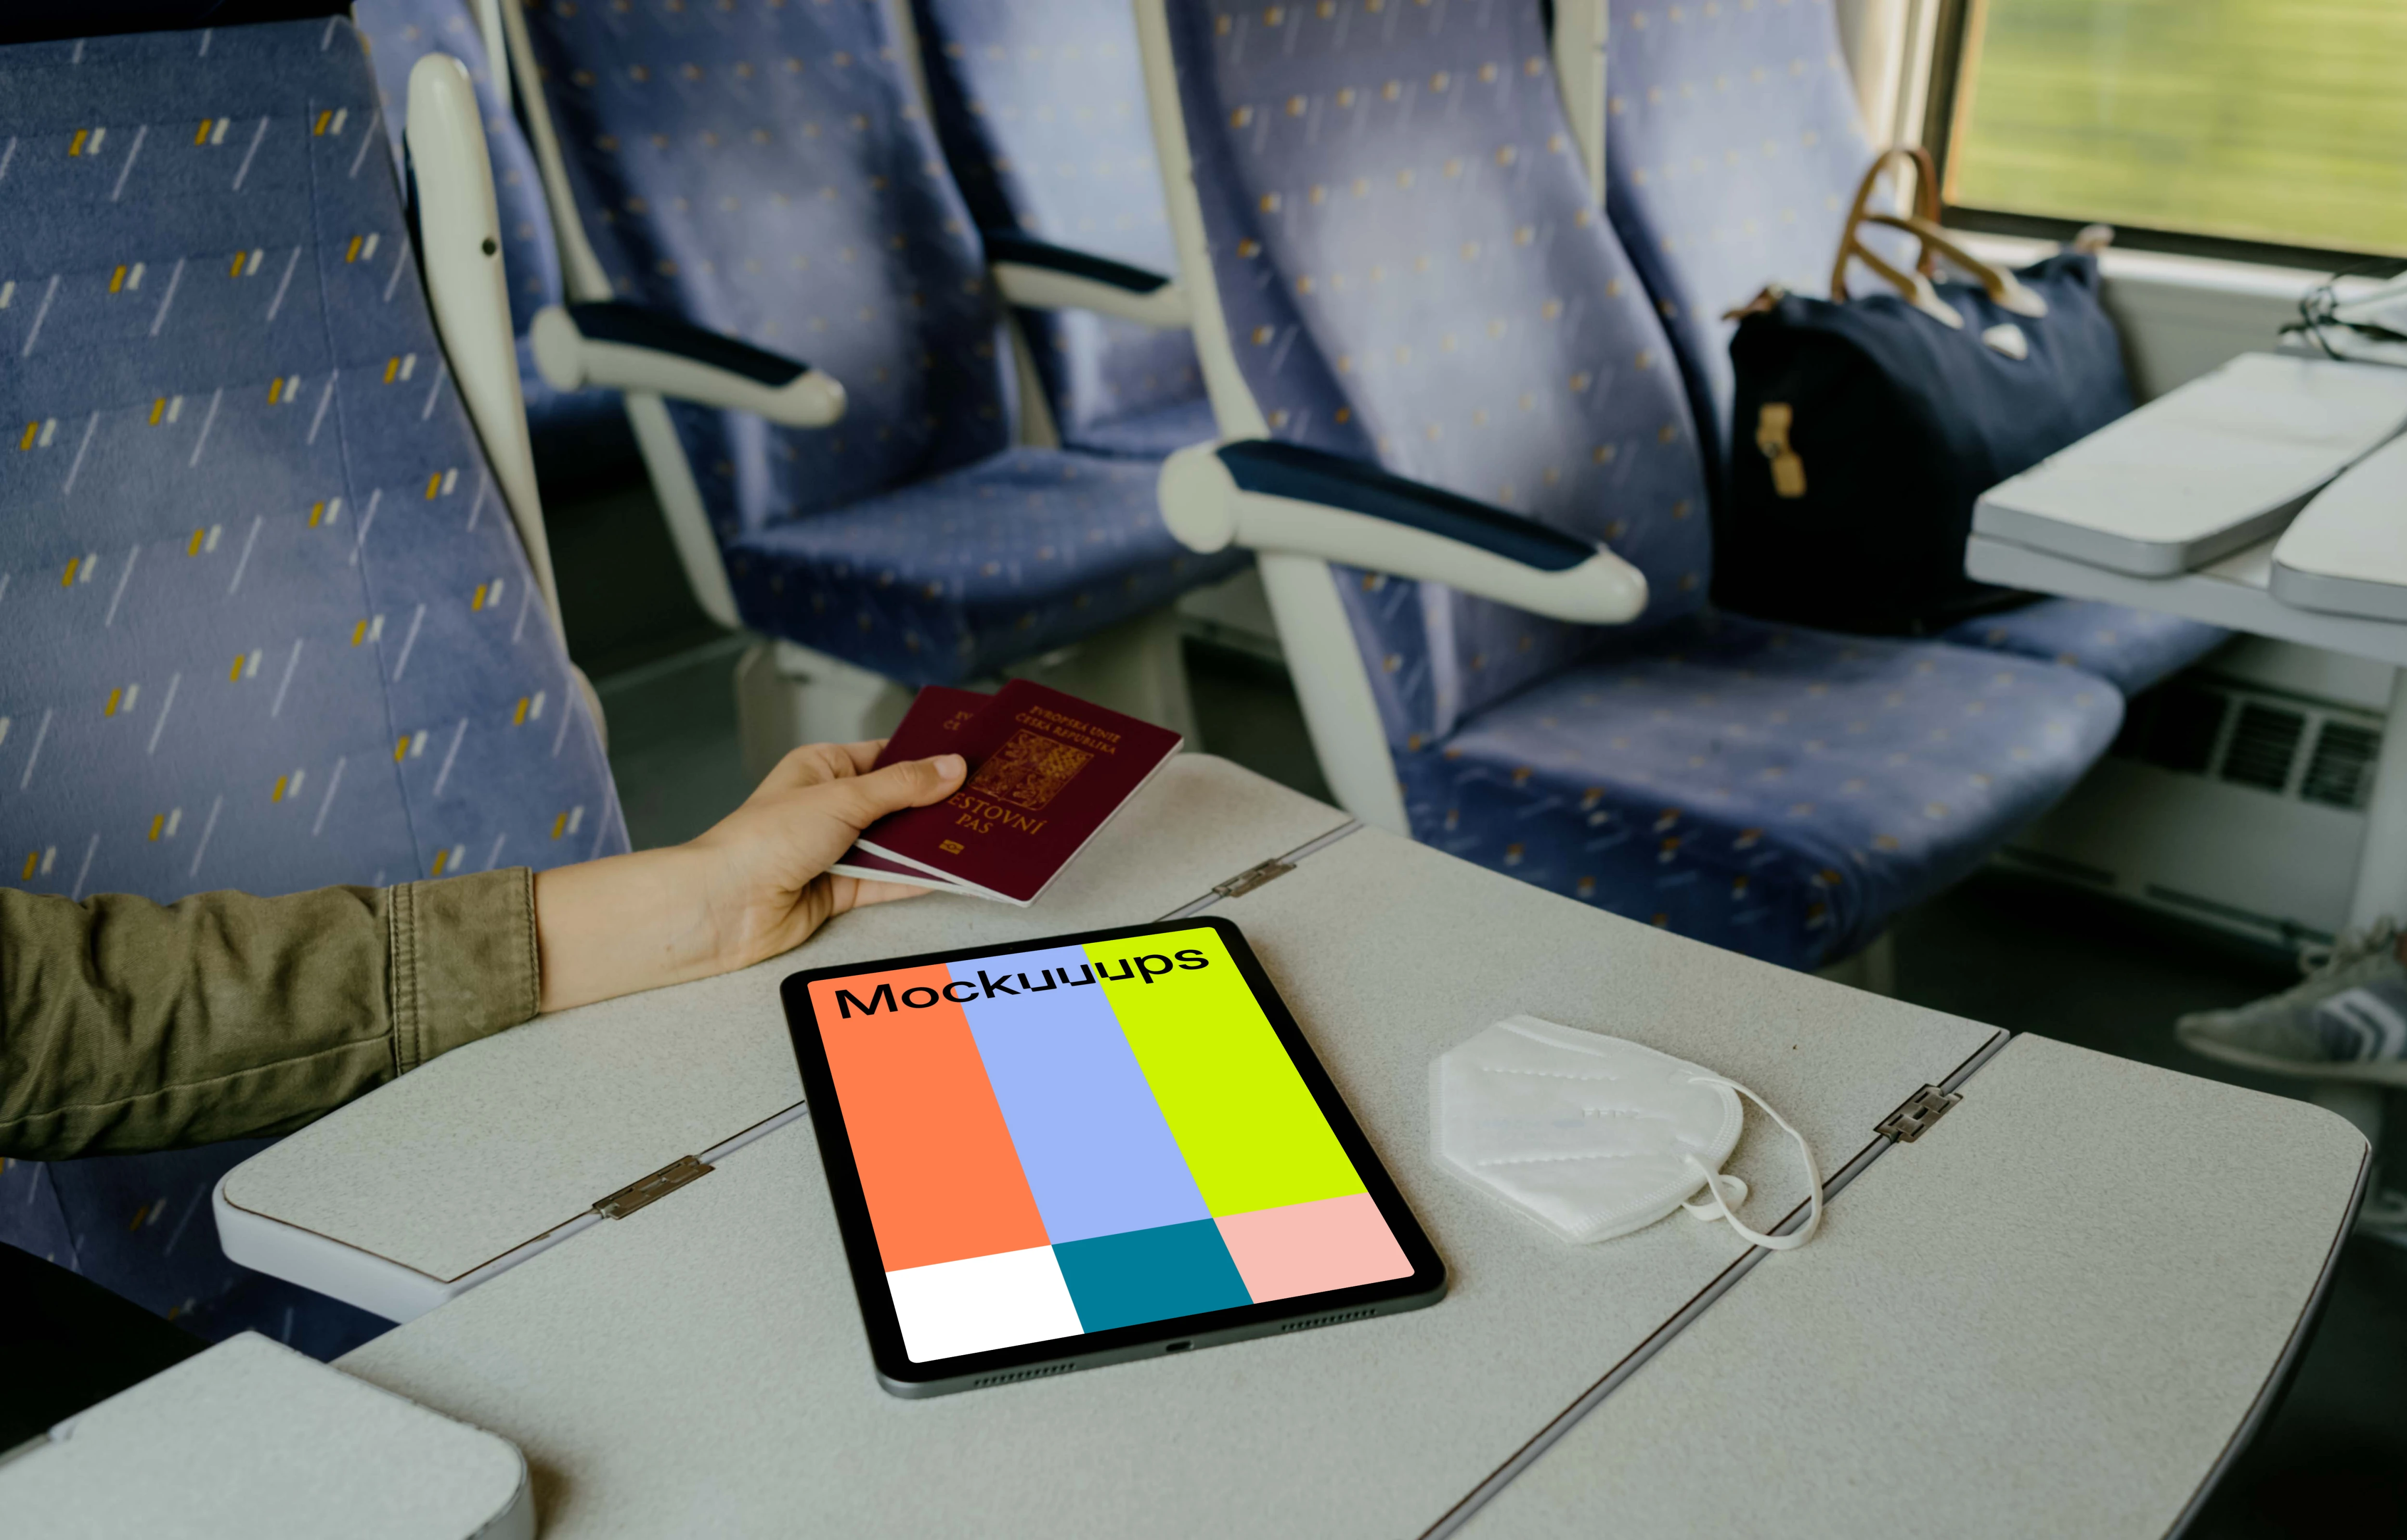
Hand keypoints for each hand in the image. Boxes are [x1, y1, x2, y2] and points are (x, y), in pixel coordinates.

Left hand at [531, 741, 966, 1011]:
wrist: (723, 907)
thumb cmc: (761, 840)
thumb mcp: (842, 799)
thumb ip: (902, 786)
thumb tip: (951, 767)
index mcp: (821, 768)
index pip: (886, 756)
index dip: (928, 757)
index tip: (971, 758)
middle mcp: (830, 807)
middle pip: (898, 802)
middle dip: (938, 804)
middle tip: (990, 799)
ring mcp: (837, 851)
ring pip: (898, 843)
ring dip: (932, 842)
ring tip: (984, 833)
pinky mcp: (841, 891)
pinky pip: (891, 882)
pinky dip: (921, 877)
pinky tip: (956, 871)